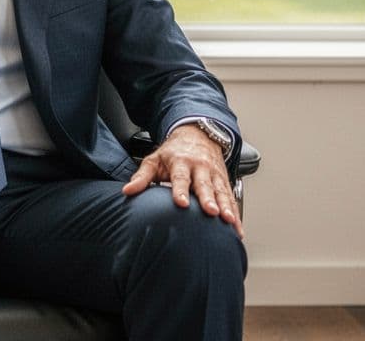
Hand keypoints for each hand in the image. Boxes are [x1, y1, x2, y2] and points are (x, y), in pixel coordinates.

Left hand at [122, 123, 243, 237]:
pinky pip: (231, 199)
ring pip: (221, 192)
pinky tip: (237, 228)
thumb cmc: (173, 151)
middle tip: (212, 212)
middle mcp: (200, 168)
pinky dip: (235, 214)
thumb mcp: (154, 159)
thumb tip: (127, 191)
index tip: (181, 203)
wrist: (197, 135)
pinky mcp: (224, 182)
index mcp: (181, 162)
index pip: (180, 178)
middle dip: (208, 199)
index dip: (181, 190)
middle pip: (205, 185)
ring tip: (229, 222)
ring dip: (226, 207)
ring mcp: (214, 175)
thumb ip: (142, 177)